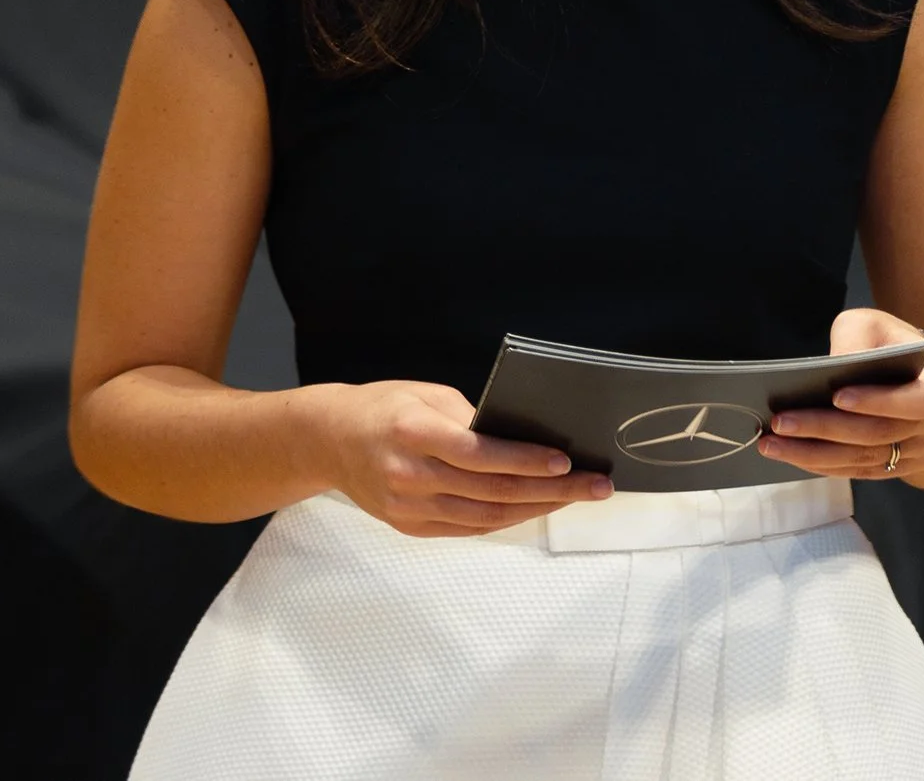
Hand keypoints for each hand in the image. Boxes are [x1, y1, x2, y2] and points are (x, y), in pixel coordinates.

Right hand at [323, 380, 611, 537]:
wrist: (328, 441)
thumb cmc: (383, 407)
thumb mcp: (426, 395)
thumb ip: (471, 418)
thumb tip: (523, 437)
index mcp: (413, 433)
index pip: (480, 454)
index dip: (526, 460)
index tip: (565, 461)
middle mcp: (409, 475)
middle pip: (493, 490)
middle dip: (551, 490)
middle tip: (594, 486)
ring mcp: (408, 508)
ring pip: (486, 516)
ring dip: (537, 508)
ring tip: (575, 497)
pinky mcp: (410, 526)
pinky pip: (470, 527)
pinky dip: (507, 519)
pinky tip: (536, 506)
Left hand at [756, 308, 923, 482]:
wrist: (913, 372)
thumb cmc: (887, 342)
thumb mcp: (871, 324)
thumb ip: (854, 338)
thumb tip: (833, 367)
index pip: (915, 400)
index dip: (877, 402)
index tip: (836, 396)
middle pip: (879, 435)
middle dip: (824, 430)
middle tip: (780, 423)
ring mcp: (922, 451)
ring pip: (865, 459)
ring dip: (815, 454)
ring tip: (772, 444)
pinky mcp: (901, 467)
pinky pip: (861, 472)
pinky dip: (824, 466)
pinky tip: (792, 455)